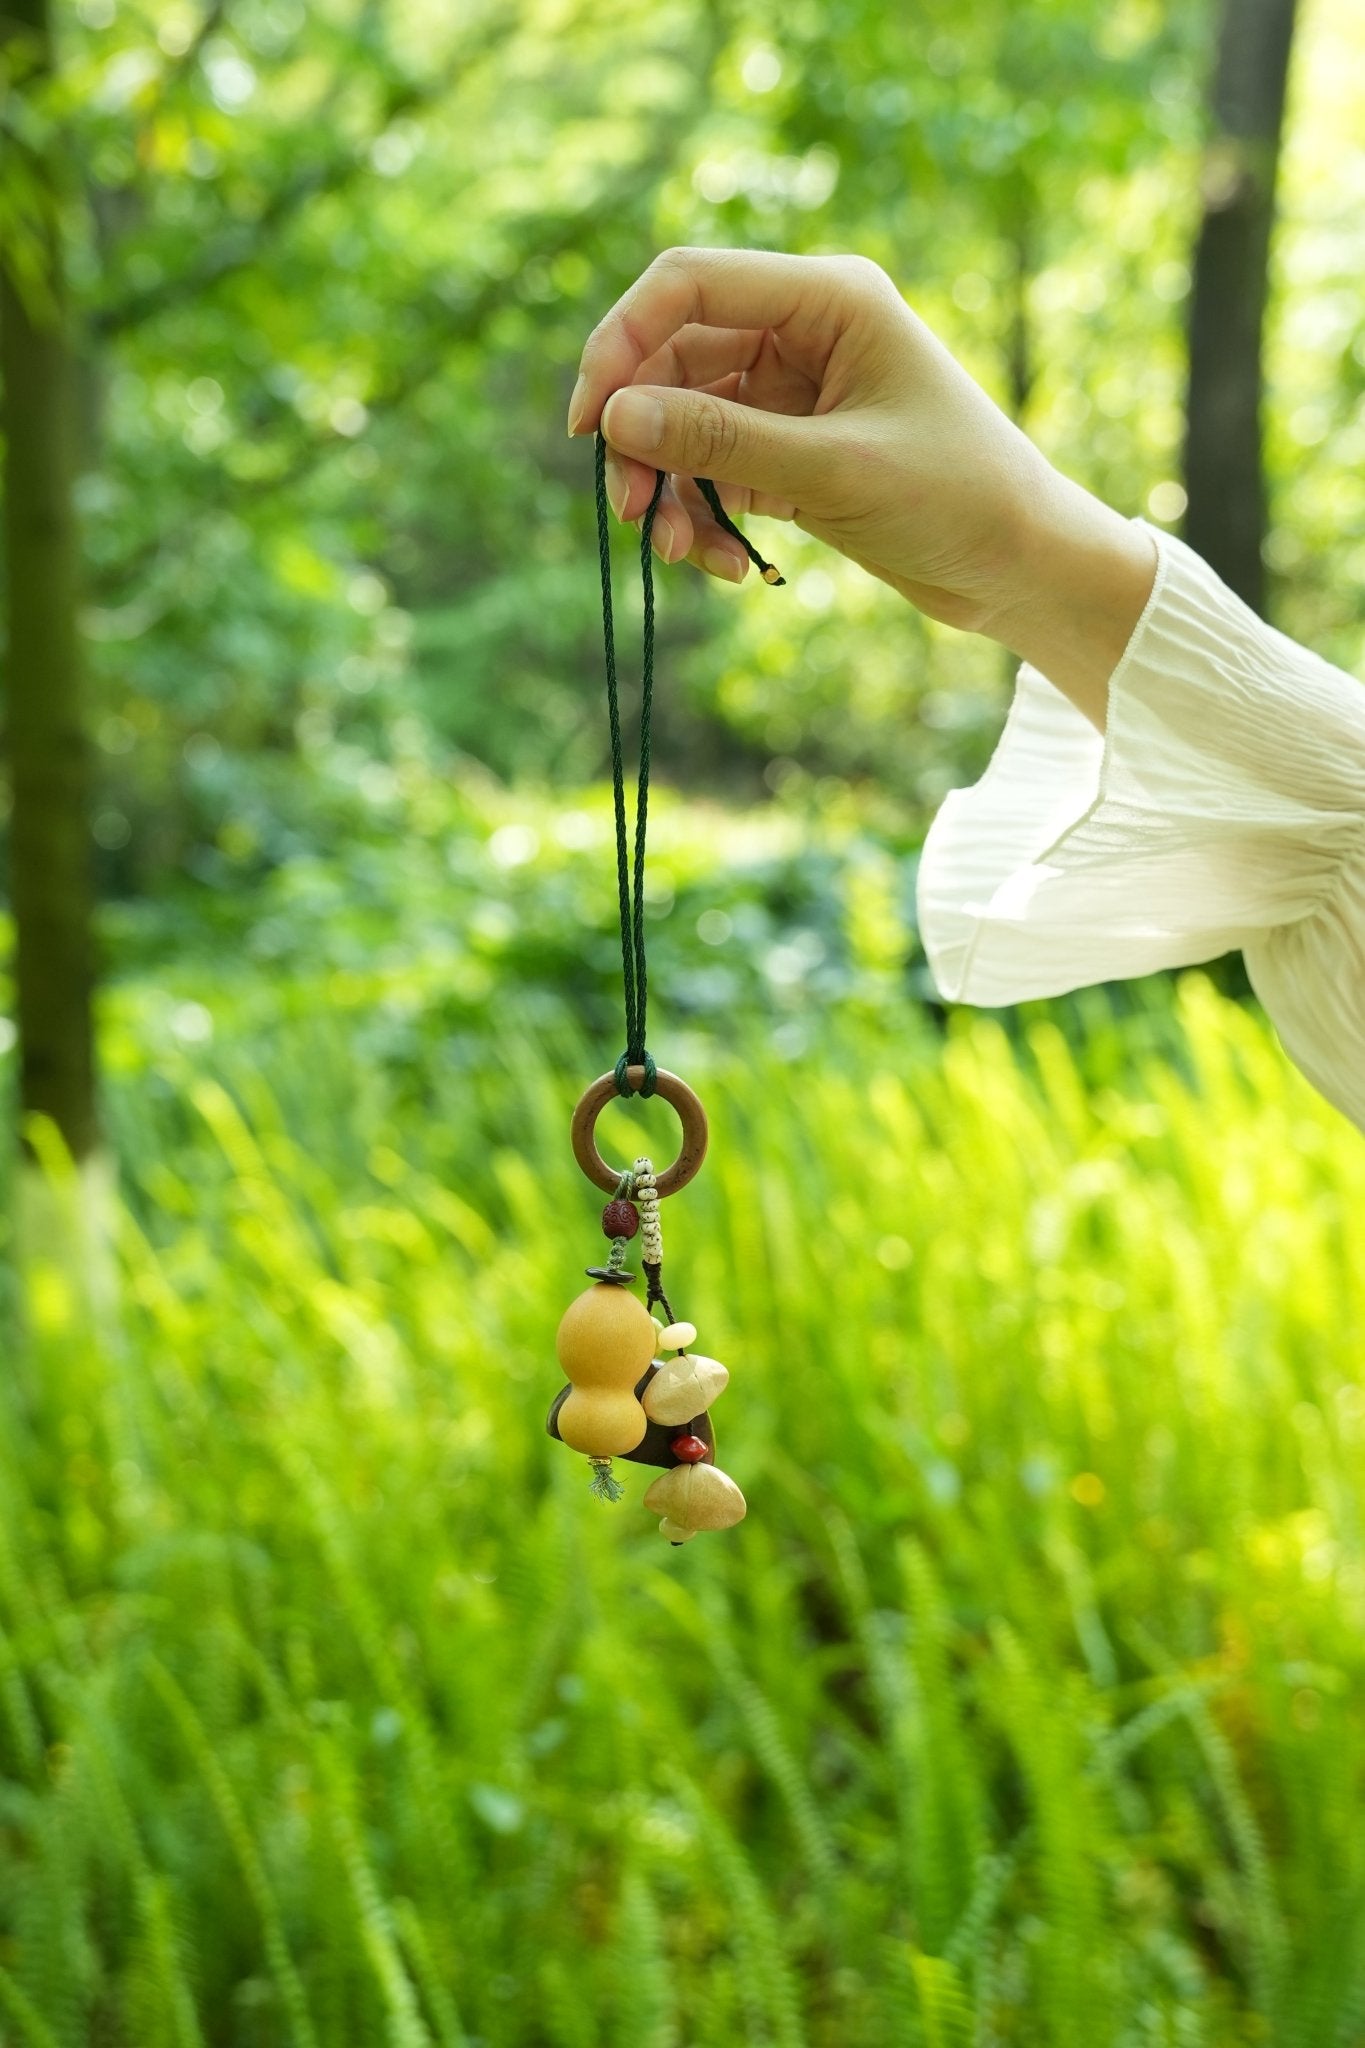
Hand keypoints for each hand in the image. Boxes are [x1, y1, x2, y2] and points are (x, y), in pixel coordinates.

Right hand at [568, 247, 1155, 729]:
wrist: (1022, 568)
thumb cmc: (956, 500)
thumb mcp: (834, 473)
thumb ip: (722, 441)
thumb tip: (616, 417)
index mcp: (828, 298)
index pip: (689, 284)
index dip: (622, 343)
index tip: (591, 424)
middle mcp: (805, 331)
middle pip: (674, 358)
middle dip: (643, 436)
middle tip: (627, 513)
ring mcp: (795, 392)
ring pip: (686, 421)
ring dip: (669, 489)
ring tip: (680, 555)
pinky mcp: (792, 448)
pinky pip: (714, 468)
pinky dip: (704, 514)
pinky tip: (724, 565)